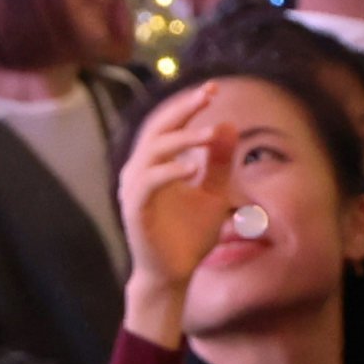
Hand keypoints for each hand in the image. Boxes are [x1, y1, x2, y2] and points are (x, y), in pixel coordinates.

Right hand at [114, 86, 240, 344]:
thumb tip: (228, 125)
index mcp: (156, 163)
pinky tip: (193, 168)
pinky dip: (169, 171)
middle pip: (157, 128)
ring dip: (181, 139)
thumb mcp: (214, 193)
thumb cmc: (189, 236)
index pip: (169, 125)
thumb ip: (219, 163)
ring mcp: (134, 189)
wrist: (174, 274)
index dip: (188, 105)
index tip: (213, 89)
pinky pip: (147, 182)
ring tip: (210, 135)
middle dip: (183, 110)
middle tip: (208, 95)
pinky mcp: (134, 209)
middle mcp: (140, 170)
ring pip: (152, 151)